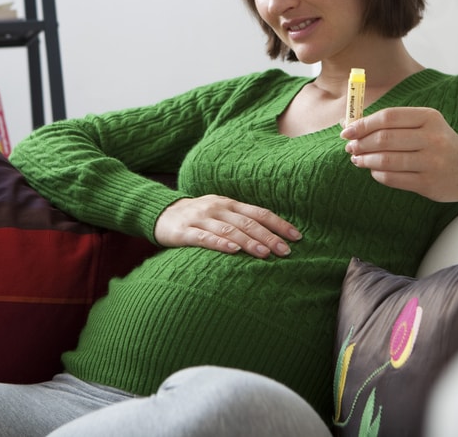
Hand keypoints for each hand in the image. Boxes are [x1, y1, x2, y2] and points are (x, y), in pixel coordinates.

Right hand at [154, 195, 302, 258]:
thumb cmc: (197, 217)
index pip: (259, 212)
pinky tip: (233, 251)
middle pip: (248, 222)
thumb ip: (241, 220)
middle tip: (286, 251)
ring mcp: (200, 219)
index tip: (297, 237)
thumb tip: (272, 235)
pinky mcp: (184, 232)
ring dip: (249, 242)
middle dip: (269, 237)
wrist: (161, 213)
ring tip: (266, 254)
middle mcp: (217, 208)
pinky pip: (204, 238)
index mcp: (229, 204)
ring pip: (230, 230)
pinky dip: (220, 243)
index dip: (278, 224)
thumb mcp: (220, 213)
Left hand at [341, 107, 457, 202]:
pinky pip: (393, 178)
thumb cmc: (437, 142)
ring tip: (357, 159)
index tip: (346, 131)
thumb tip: (347, 123)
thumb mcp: (421, 125)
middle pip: (385, 138)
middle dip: (361, 143)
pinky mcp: (429, 184)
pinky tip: (374, 170)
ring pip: (387, 160)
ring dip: (365, 160)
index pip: (388, 117)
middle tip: (350, 147)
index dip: (363, 124)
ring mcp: (432, 162)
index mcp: (429, 118)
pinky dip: (378, 174)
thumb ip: (389, 122)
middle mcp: (432, 138)